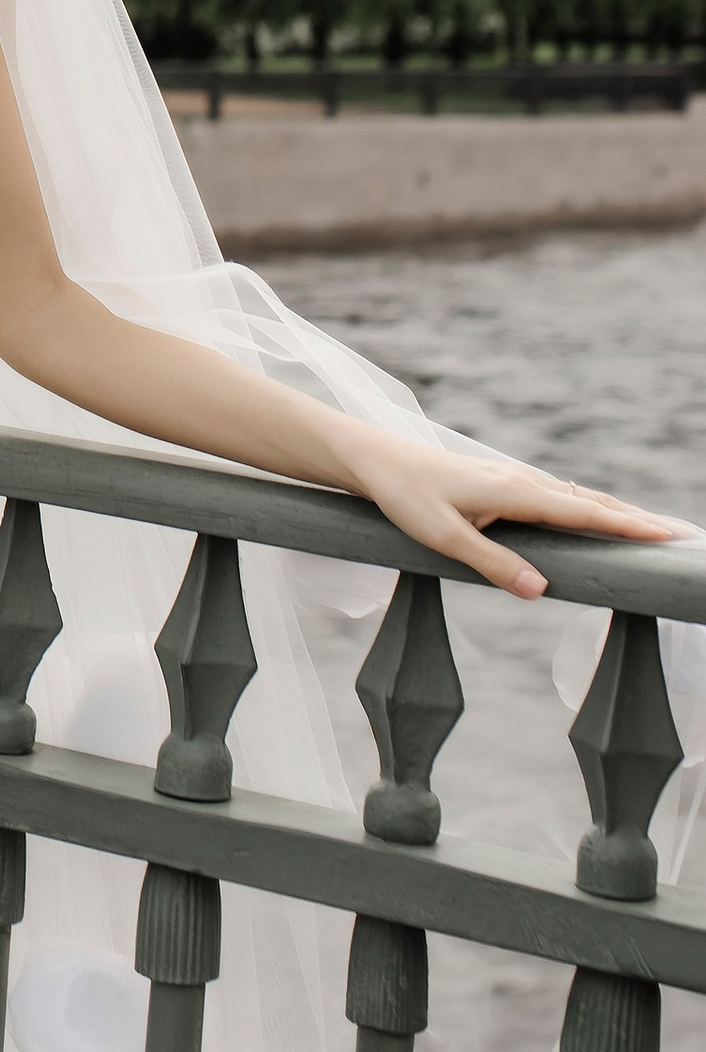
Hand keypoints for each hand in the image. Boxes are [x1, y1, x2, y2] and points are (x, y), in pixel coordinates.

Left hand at [337, 419, 683, 600]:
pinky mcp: (502, 485)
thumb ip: (492, 563)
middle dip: (634, 518)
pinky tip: (592, 516)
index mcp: (514, 492)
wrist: (376, 461)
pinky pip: (557, 497)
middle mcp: (521, 482)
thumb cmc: (405, 498)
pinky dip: (586, 506)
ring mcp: (513, 481)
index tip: (667, 534)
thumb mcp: (443, 538)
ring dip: (613, 511)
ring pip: (575, 497)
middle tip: (677, 535)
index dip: (626, 525)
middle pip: (590, 502)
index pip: (583, 512)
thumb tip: (540, 590)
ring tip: (648, 529)